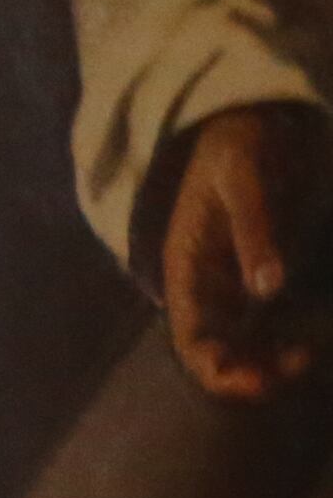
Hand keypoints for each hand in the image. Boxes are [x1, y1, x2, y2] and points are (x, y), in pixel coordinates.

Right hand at [163, 101, 328, 401]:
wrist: (260, 117)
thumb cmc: (241, 143)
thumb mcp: (243, 179)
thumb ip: (254, 232)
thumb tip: (268, 289)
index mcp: (188, 269)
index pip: (192, 338)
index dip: (217, 368)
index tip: (256, 381)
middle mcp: (208, 287)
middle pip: (217, 351)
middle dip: (249, 373)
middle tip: (296, 366)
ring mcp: (237, 283)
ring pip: (245, 343)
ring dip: (271, 360)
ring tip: (305, 357)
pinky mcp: (266, 274)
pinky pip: (271, 323)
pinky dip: (286, 339)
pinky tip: (309, 340)